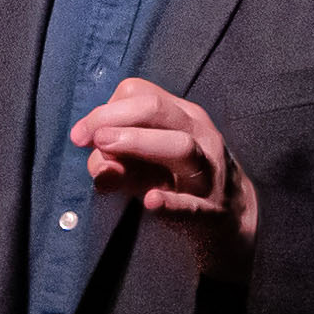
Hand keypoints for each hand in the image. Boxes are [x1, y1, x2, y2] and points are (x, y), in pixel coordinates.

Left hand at [69, 77, 253, 264]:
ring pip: (180, 147)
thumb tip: (95, 164)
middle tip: (83, 138)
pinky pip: (194, 204)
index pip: (141, 94)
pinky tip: (150, 201)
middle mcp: (199, 135)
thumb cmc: (179, 181)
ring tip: (106, 153)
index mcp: (182, 116)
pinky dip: (171, 203)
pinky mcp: (212, 211)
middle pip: (156, 110)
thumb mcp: (145, 164)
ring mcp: (209, 172)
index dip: (105, 110)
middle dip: (114, 119)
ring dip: (138, 144)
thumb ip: (116, 160)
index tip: (83, 135)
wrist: (230, 219)